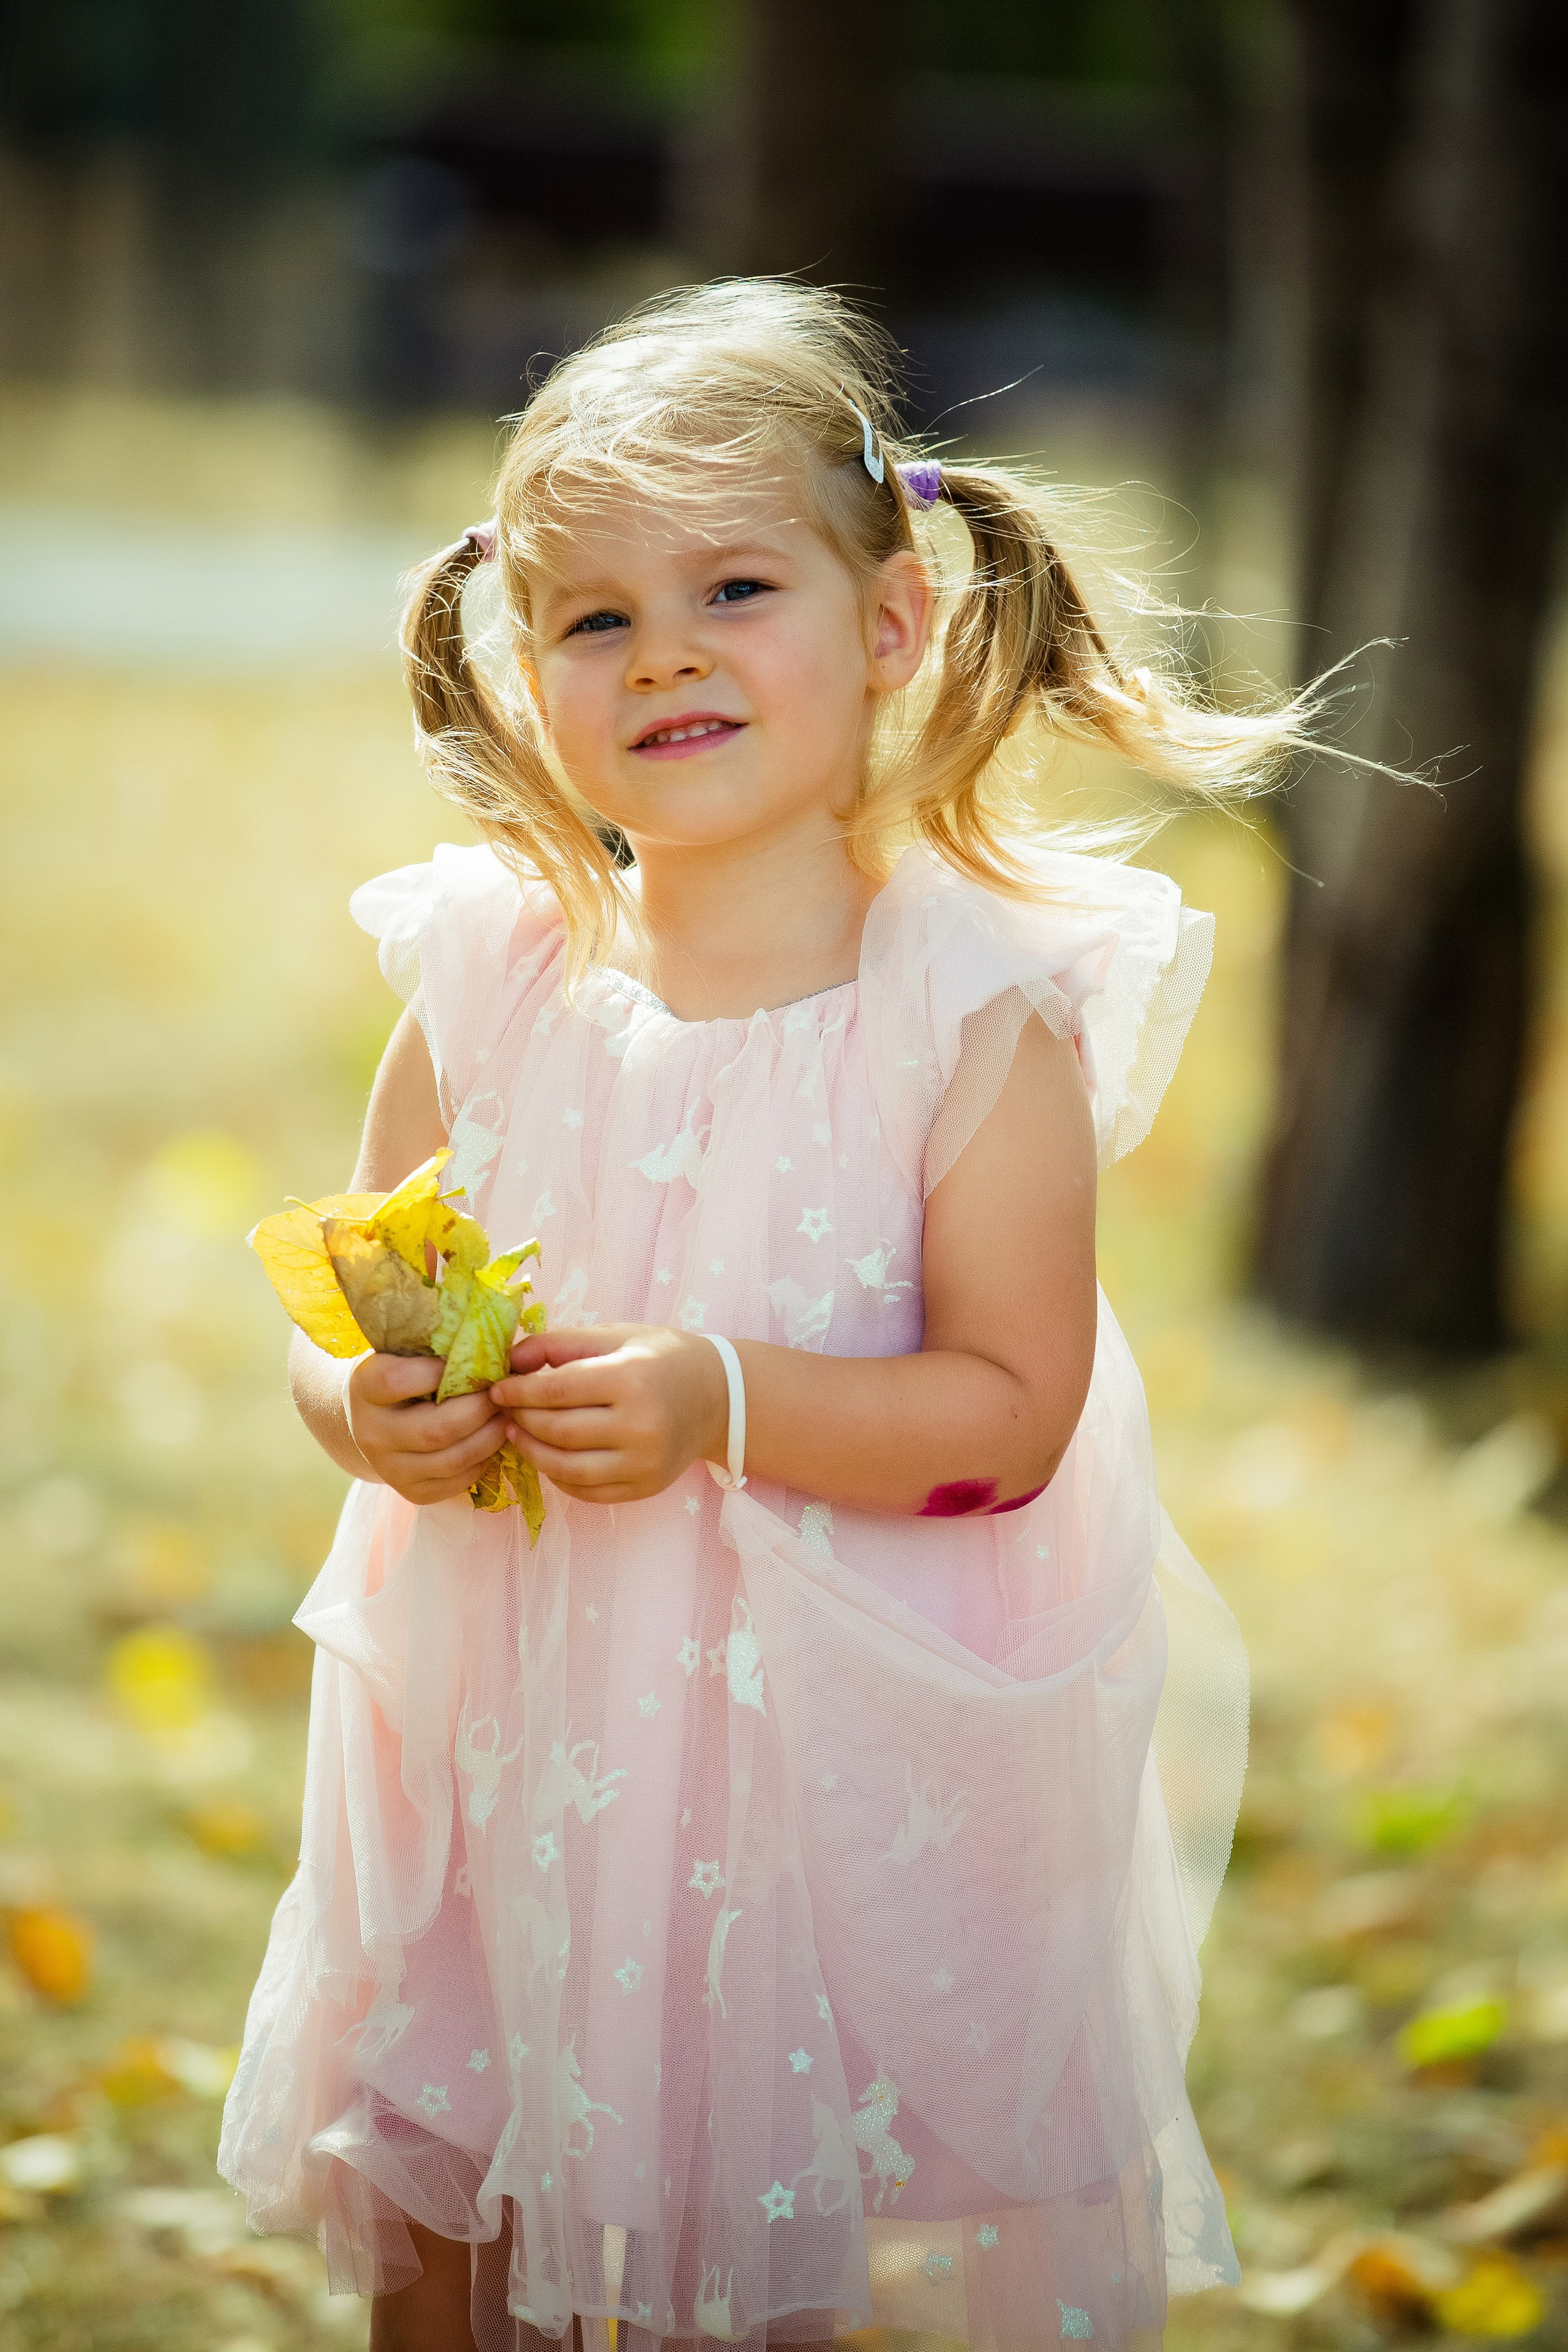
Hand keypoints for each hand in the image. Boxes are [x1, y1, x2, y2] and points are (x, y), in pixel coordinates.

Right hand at [345, 1353, 507, 1505]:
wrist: (373, 1421)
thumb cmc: (404, 1373)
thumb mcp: (412, 1352)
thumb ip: (453, 1346)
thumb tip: (520, 1351)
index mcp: (365, 1387)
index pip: (397, 1382)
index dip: (439, 1371)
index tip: (469, 1361)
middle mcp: (371, 1432)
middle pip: (435, 1430)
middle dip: (480, 1410)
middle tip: (502, 1395)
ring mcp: (389, 1468)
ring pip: (452, 1460)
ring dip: (490, 1437)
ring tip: (505, 1416)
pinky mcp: (412, 1492)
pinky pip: (458, 1481)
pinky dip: (483, 1461)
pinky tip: (490, 1440)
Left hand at [490, 1324, 727, 1504]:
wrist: (718, 1397)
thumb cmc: (662, 1358)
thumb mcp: (615, 1336)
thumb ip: (561, 1344)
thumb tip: (511, 1360)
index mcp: (632, 1378)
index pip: (556, 1390)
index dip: (518, 1391)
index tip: (497, 1389)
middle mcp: (640, 1425)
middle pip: (557, 1430)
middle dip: (521, 1419)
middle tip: (505, 1410)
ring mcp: (644, 1463)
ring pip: (565, 1467)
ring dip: (532, 1452)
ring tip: (518, 1433)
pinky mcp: (644, 1488)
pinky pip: (586, 1490)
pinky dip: (558, 1475)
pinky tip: (549, 1455)